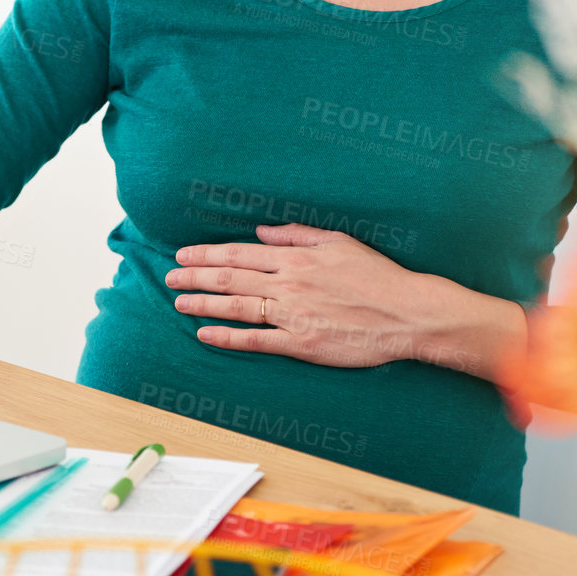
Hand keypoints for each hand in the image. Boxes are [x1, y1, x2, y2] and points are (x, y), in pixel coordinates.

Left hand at [164, 223, 524, 375]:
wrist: (407, 313)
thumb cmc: (378, 276)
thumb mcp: (339, 242)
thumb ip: (297, 235)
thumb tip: (262, 231)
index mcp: (296, 258)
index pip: (240, 253)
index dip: (207, 253)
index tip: (184, 254)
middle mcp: (288, 285)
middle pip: (230, 278)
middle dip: (195, 276)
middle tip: (169, 277)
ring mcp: (292, 315)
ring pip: (236, 307)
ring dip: (203, 303)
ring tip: (179, 302)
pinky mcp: (300, 344)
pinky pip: (255, 340)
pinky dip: (226, 337)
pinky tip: (205, 334)